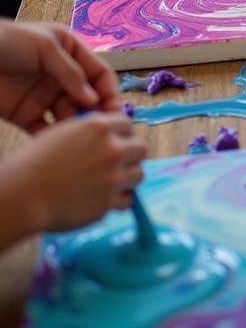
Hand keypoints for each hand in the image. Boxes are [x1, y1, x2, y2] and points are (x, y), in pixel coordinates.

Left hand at [0, 21, 121, 129]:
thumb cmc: (9, 41)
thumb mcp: (45, 46)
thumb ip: (71, 72)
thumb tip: (93, 99)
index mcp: (71, 52)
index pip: (99, 72)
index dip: (109, 89)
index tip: (114, 109)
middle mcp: (62, 75)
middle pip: (88, 96)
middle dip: (96, 112)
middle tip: (102, 130)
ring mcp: (45, 96)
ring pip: (69, 114)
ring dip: (76, 125)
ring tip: (80, 138)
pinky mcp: (26, 114)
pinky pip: (46, 128)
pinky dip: (54, 136)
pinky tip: (60, 143)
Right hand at [3, 113, 145, 233]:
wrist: (23, 196)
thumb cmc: (34, 163)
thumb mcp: (63, 133)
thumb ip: (90, 131)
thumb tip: (107, 135)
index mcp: (100, 128)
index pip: (127, 124)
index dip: (121, 134)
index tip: (114, 141)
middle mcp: (113, 149)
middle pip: (141, 148)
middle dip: (131, 155)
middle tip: (117, 164)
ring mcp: (113, 177)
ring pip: (139, 174)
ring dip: (128, 178)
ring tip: (111, 183)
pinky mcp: (108, 203)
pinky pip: (127, 200)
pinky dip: (119, 200)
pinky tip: (104, 199)